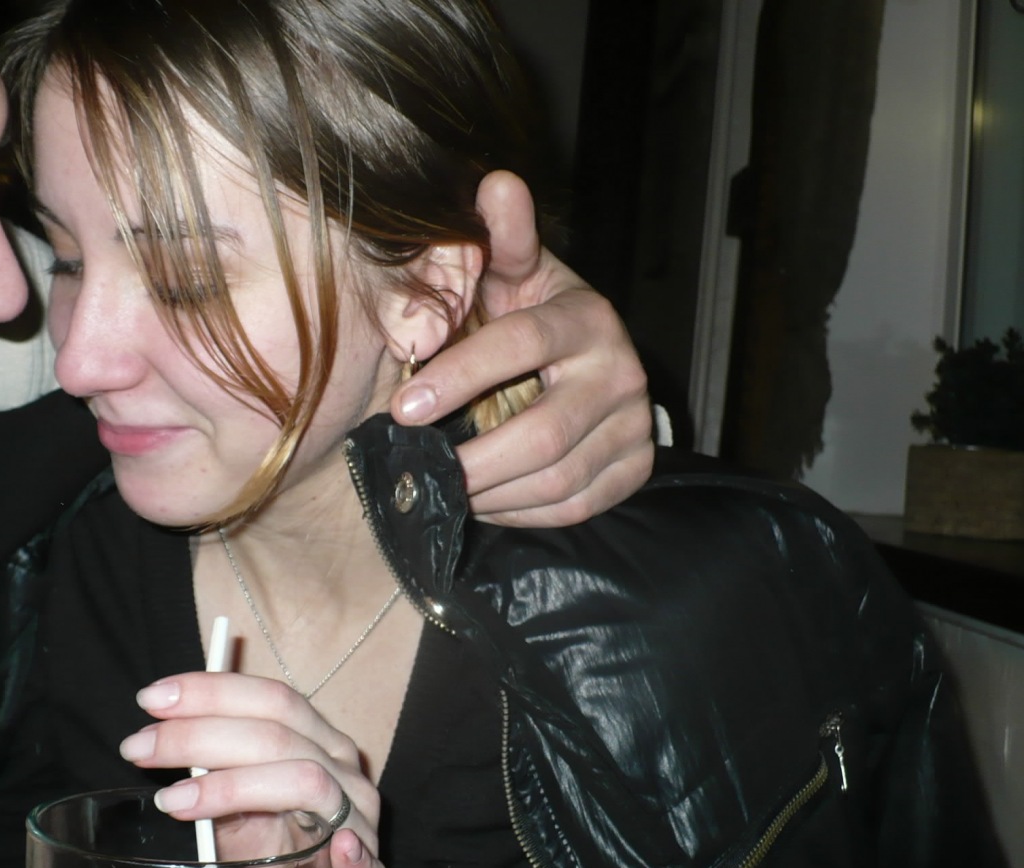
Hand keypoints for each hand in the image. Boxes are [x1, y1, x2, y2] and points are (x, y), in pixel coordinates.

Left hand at [123, 673, 387, 867]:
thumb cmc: (268, 847)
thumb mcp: (233, 803)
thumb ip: (212, 768)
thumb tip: (156, 739)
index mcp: (316, 740)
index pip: (270, 698)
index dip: (211, 692)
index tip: (152, 699)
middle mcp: (342, 769)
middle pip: (278, 733)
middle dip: (199, 734)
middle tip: (140, 748)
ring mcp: (359, 819)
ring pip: (307, 781)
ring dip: (233, 787)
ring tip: (174, 802)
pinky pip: (366, 865)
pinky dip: (352, 854)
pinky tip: (336, 849)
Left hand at [390, 170, 653, 527]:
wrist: (590, 360)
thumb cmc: (532, 312)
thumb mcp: (514, 270)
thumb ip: (501, 237)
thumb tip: (496, 183)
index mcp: (585, 316)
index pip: (521, 346)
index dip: (459, 377)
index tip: (403, 408)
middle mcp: (621, 371)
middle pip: (543, 432)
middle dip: (471, 458)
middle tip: (419, 467)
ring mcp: (633, 424)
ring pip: (557, 479)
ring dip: (489, 491)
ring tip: (444, 484)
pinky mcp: (635, 467)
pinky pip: (575, 507)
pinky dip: (520, 513)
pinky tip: (483, 500)